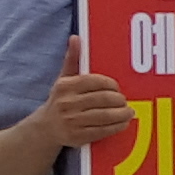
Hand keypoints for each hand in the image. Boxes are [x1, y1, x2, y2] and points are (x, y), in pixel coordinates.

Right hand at [38, 38, 133, 152]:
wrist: (45, 128)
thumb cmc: (60, 99)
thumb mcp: (63, 79)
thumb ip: (72, 59)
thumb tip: (76, 37)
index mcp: (65, 86)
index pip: (95, 81)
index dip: (111, 85)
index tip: (117, 88)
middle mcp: (67, 103)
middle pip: (103, 99)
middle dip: (119, 100)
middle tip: (125, 100)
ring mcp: (72, 121)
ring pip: (105, 116)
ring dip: (122, 114)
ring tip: (129, 111)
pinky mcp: (78, 136)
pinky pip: (103, 131)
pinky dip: (117, 126)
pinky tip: (123, 123)